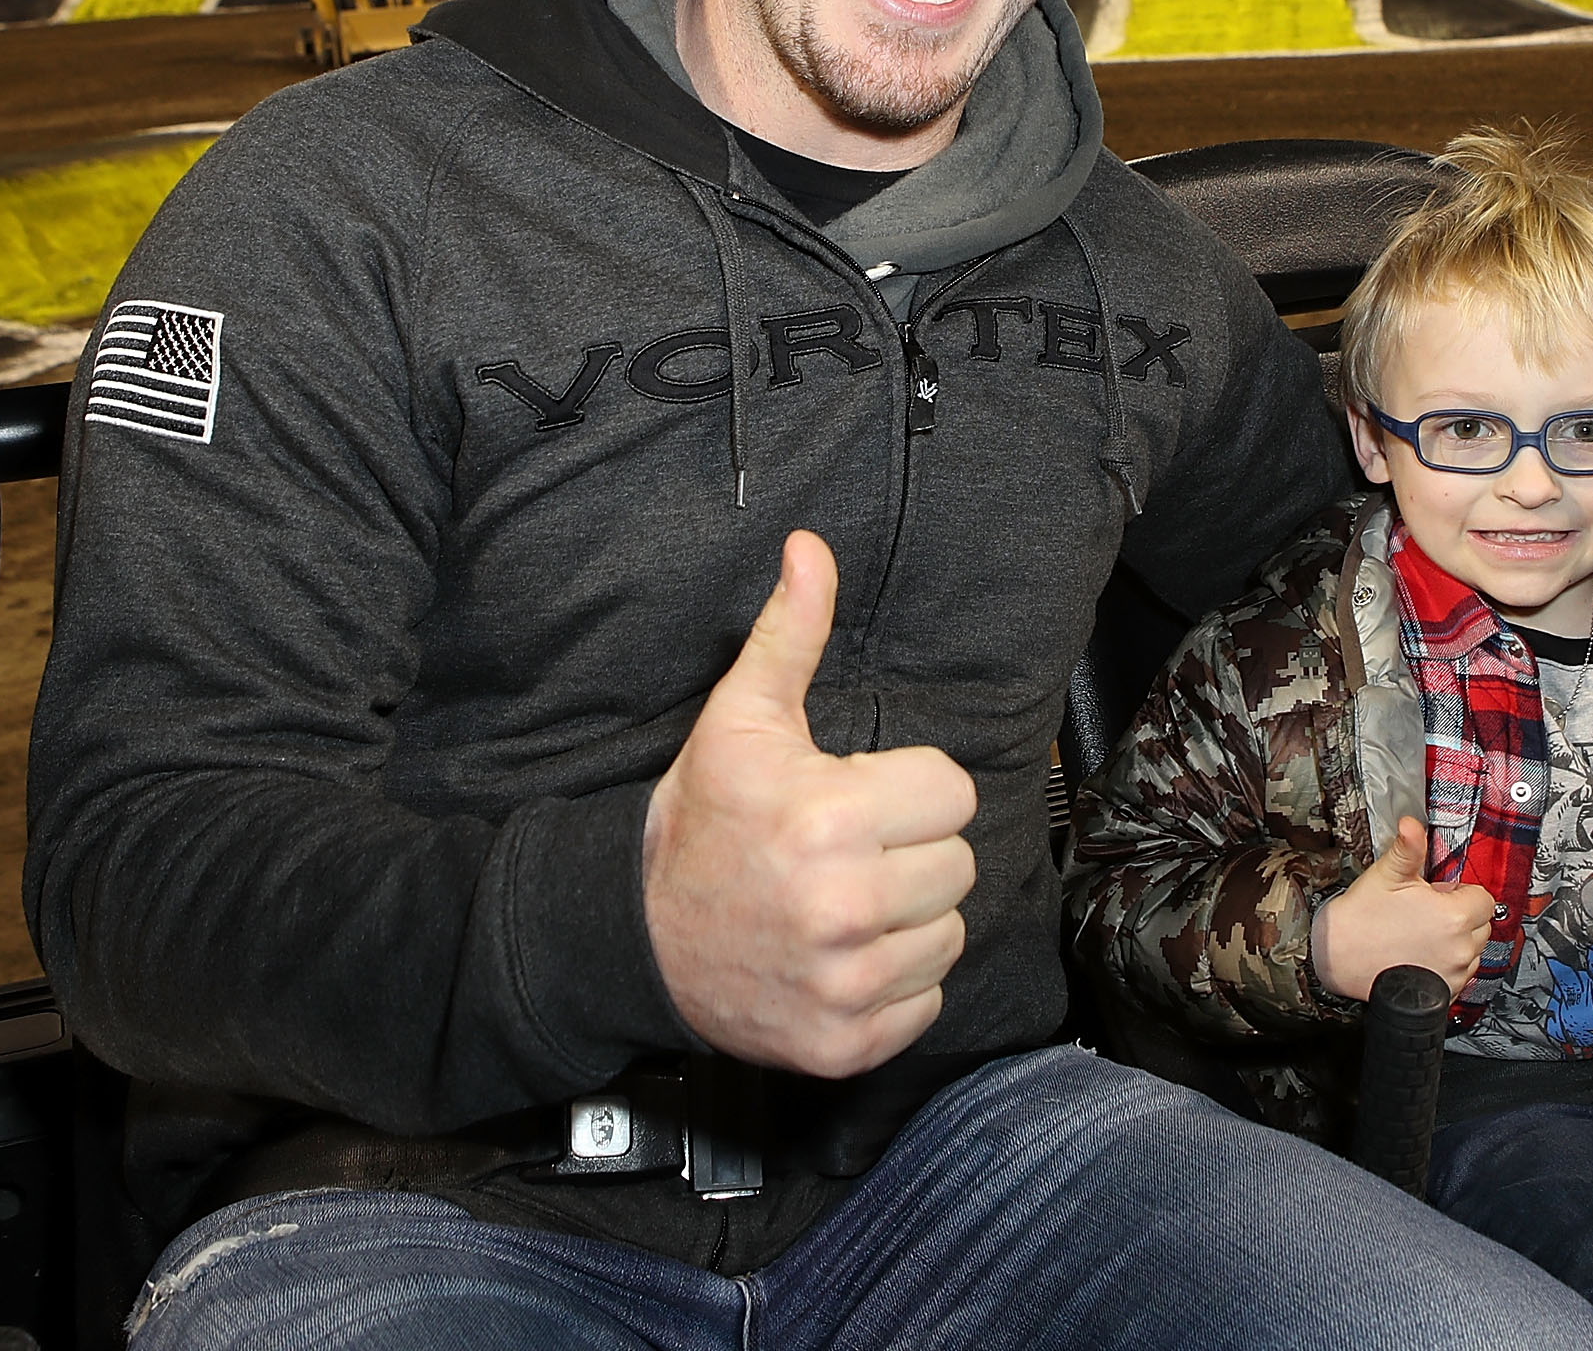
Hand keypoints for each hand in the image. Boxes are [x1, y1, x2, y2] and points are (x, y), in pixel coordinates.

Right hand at [642, 532, 978, 1078]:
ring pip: (949, 933)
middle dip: (910, 853)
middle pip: (958, 864)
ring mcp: (847, 985)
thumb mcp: (741, 719)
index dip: (906, 790)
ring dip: (909, 920)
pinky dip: (896, 985)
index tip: (856, 800)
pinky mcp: (846, 1044)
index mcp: (832, 820)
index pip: (950, 792)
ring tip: (845, 906)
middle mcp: (845, 908)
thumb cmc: (702, 821)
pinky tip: (842, 959)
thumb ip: (791, 633)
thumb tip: (812, 548)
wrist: (635, 936)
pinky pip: (927, 1002)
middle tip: (848, 855)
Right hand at [1311, 815, 1495, 1002]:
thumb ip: (1408, 848)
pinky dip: (1448, 964)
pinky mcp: (1445, 992)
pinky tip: (1421, 955)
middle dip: (1461, 915)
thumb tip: (1412, 824)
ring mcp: (1453, 973)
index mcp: (1454, 916)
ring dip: (1457, 941)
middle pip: (1481, 924)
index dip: (1461, 892)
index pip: (1484, 898)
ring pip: (1472, 950)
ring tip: (1422, 934)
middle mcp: (1460, 948)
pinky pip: (1460, 973)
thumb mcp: (1386, 874)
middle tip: (1427, 912)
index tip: (1439, 893)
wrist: (1336, 958)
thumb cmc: (1361, 918)